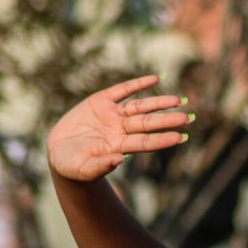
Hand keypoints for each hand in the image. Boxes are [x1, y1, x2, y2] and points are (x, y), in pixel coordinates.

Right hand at [46, 75, 191, 181]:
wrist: (59, 152)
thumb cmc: (72, 166)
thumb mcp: (83, 169)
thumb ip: (101, 166)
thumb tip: (119, 160)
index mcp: (119, 147)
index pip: (145, 142)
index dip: (161, 139)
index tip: (180, 137)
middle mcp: (120, 130)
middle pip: (148, 124)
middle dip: (167, 120)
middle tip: (188, 118)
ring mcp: (112, 115)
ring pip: (140, 107)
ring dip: (158, 102)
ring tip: (178, 100)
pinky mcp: (101, 101)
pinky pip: (122, 90)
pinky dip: (137, 84)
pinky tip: (156, 78)